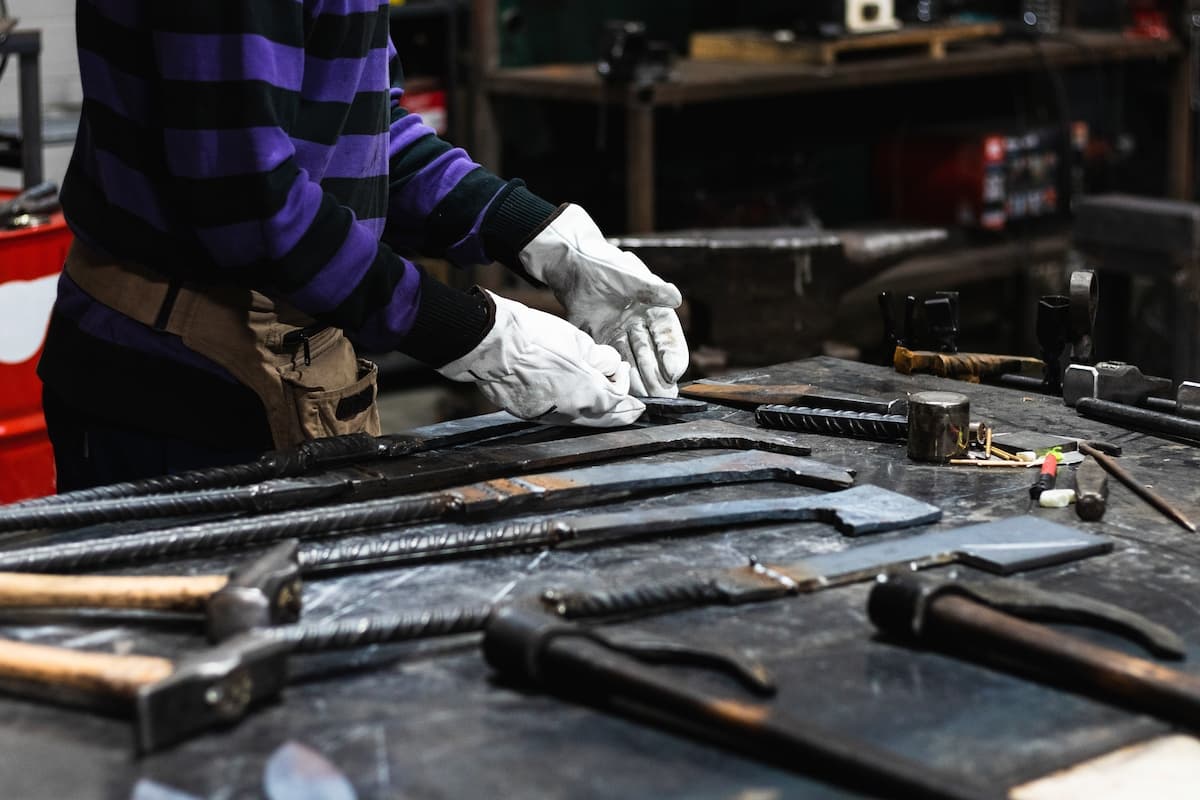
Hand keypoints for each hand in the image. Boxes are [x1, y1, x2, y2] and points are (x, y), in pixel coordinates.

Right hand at [437, 290, 644, 426]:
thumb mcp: (578, 341)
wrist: (492, 344)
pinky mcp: (529, 414)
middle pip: (604, 419)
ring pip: (580, 419)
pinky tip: (569, 393)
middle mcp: (569, 412)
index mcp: (587, 393)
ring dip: (594, 409)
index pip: (619, 400)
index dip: (625, 385)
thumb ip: (599, 359)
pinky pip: (557, 415)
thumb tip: (608, 366)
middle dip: (619, 409)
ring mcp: (547, 416)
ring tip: (596, 390)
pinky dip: (570, 407)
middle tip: (627, 400)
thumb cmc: (534, 337)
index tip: (623, 371)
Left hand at [519, 204, 688, 396]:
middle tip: (665, 397)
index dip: (673, 355)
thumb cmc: (608, 266)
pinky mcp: (600, 340)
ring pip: (633, 361)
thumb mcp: (632, 276)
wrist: (576, 267)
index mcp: (654, 311)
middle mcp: (640, 326)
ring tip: (647, 399)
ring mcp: (620, 335)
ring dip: (640, 381)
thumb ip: (652, 288)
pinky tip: (620, 389)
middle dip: (659, 377)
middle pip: (652, 355)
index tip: (674, 372)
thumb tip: (676, 297)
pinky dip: (616, 374)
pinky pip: (610, 360)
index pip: (668, 337)